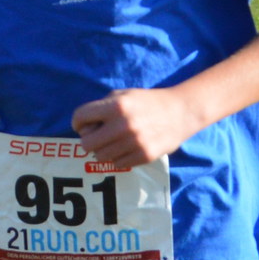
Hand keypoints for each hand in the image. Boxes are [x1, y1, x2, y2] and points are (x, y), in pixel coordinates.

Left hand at [71, 86, 203, 171]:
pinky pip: (116, 164)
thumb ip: (101, 108)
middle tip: (99, 136)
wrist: (181, 112)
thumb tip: (83, 129)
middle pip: (86, 144)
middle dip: (89, 139)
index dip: (78, 122)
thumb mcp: (123, 95)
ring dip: (103, 150)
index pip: (80, 118)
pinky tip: (126, 148)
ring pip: (99, 157)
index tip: (83, 125)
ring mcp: (133, 143)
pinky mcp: (143, 156)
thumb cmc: (147, 102)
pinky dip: (117, 158)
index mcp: (116, 106)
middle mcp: (123, 125)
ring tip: (114, 142)